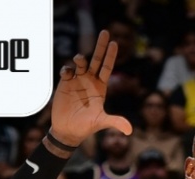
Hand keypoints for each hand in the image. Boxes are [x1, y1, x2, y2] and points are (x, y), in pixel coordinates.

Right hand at [50, 30, 132, 146]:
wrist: (68, 131)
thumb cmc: (86, 127)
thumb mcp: (101, 122)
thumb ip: (115, 122)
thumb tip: (130, 130)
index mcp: (100, 87)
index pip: (107, 67)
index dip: (111, 56)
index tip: (115, 43)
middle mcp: (90, 81)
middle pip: (96, 59)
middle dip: (101, 46)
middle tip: (106, 31)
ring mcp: (77, 81)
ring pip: (80, 63)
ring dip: (80, 59)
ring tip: (79, 60)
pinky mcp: (64, 84)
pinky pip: (66, 71)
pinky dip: (67, 69)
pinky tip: (67, 73)